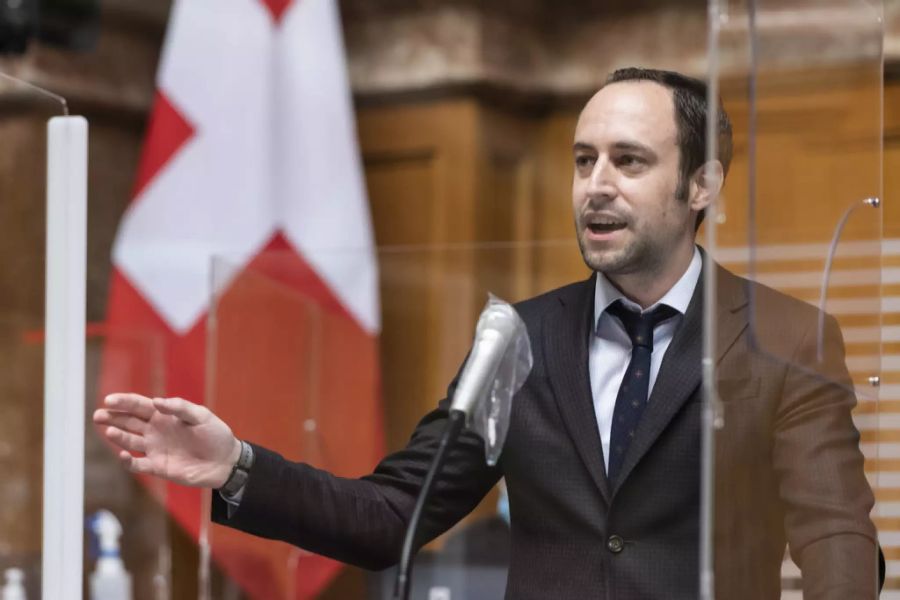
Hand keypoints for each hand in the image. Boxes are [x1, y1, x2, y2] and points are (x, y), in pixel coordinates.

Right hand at [93, 393, 241, 488]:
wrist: (225, 461)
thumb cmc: (215, 435)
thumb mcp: (202, 416)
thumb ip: (180, 407)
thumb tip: (156, 401)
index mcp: (164, 415)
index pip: (139, 406)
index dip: (124, 402)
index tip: (109, 400)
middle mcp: (155, 431)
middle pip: (128, 422)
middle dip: (112, 417)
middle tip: (98, 414)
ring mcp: (155, 449)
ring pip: (129, 441)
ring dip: (117, 436)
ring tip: (108, 430)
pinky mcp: (158, 467)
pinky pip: (138, 464)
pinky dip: (128, 461)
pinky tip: (122, 455)